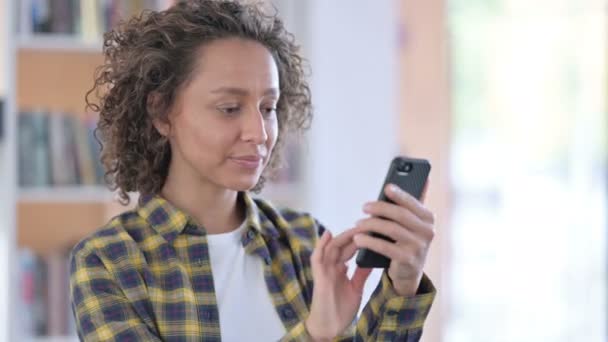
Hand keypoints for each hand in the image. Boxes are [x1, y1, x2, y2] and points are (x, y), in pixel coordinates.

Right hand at [305, 228, 373, 340]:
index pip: (349, 250)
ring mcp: (324, 271)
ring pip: (331, 248)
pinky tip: (328, 234)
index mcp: (339, 270)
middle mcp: (331, 267)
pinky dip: (321, 245)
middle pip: (342, 246)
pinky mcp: (319, 277)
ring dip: (342, 238)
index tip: (371, 231)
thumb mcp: (356, 288)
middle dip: (354, 236)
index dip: (359, 240)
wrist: (331, 327)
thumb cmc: (341, 310)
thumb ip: (361, 274)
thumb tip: (371, 260)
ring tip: (355, 229)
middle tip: (367, 226)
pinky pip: (317, 258)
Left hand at [352, 181, 434, 295]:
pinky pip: (385, 247)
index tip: (386, 187)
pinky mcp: (407, 260)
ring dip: (371, 224)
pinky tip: (359, 238)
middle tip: (364, 206)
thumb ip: (411, 205)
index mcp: (428, 219)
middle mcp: (427, 232)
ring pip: (391, 229)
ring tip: (358, 223)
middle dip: (380, 208)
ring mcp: (418, 247)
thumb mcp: (411, 224)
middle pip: (400, 215)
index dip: (400, 194)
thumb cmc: (406, 241)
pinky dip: (369, 241)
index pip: (412, 203)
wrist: (408, 272)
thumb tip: (423, 180)